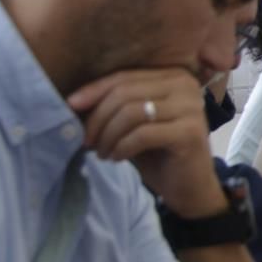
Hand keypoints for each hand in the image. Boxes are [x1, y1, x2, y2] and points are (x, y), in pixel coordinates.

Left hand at [68, 68, 224, 212]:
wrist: (189, 186)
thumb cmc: (158, 152)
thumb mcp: (133, 124)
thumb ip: (115, 106)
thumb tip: (75, 101)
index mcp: (173, 76)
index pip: (124, 77)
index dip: (94, 90)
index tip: (70, 106)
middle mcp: (185, 85)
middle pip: (126, 93)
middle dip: (98, 118)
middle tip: (86, 141)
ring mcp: (191, 108)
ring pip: (132, 112)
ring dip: (108, 135)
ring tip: (102, 153)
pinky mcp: (190, 132)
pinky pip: (142, 134)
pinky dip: (122, 147)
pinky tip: (117, 157)